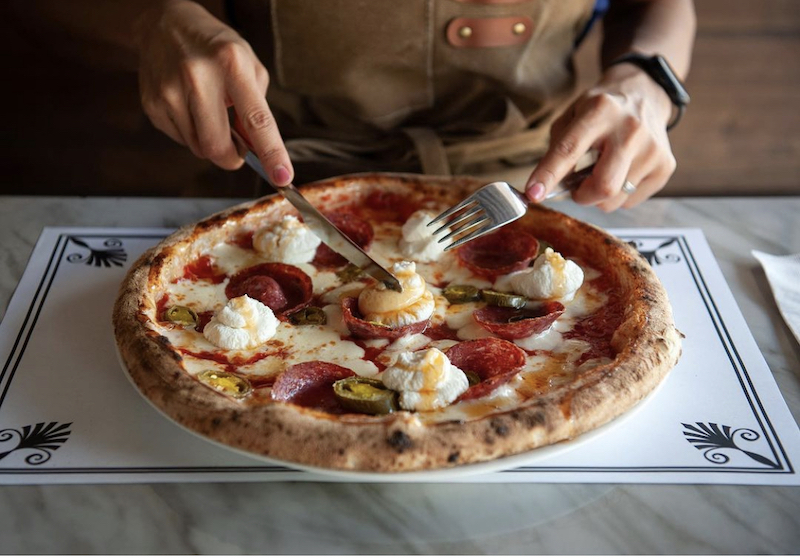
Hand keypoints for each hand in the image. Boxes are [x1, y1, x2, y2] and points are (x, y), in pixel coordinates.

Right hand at [134, 0, 292, 184]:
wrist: (166, 24)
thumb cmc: (217, 49)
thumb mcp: (249, 67)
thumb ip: (257, 110)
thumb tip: (256, 151)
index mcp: (231, 64)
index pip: (256, 120)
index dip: (272, 152)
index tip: (283, 177)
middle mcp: (198, 77)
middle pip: (218, 147)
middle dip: (233, 157)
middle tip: (237, 146)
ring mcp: (170, 91)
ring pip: (199, 149)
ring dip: (211, 142)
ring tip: (210, 113)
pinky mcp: (152, 104)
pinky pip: (181, 141)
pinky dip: (192, 133)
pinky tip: (189, 107)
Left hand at [525, 63, 675, 210]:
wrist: (645, 92)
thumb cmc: (601, 109)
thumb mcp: (573, 116)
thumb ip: (557, 149)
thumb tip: (547, 187)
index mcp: (600, 111)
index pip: (569, 150)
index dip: (548, 175)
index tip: (532, 194)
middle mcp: (630, 130)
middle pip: (603, 186)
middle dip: (582, 196)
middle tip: (576, 187)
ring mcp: (652, 149)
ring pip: (615, 200)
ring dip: (599, 195)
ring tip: (602, 170)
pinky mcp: (665, 166)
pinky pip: (630, 201)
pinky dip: (618, 194)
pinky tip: (622, 170)